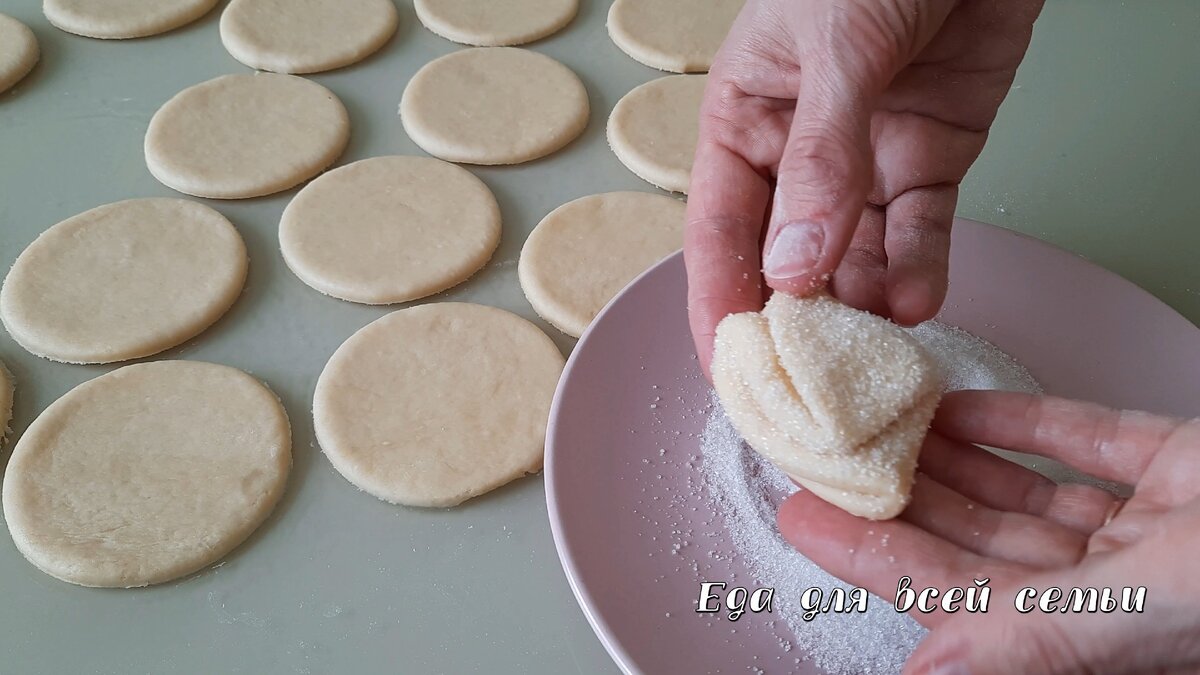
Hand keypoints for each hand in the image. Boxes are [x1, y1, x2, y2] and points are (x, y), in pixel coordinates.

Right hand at [685, 0, 1043, 376]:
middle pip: (783, 257)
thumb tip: (793, 269)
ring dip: (860, 308)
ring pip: (854, 255)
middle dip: (792, 324)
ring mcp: (865, 158)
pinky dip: (919, 268)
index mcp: (743, 118)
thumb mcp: (836, 48)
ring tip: (868, 357)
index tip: (729, 369)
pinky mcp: (931, 157)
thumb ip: (820, 158)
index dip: (719, 303)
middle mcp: (797, 150)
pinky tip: (914, 305)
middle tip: (804, 386)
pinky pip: (920, 229)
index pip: (719, 230)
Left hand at [777, 390, 1199, 673]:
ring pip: (1018, 494)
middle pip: (975, 542)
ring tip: (879, 424)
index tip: (801, 514)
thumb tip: (928, 671)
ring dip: (949, 461)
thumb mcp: (1141, 609)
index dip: (869, 557)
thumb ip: (1031, 639)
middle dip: (898, 501)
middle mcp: (1110, 588)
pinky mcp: (1175, 466)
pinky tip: (957, 407)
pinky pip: (1081, 442)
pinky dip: (1017, 424)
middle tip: (828, 456)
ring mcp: (1144, 527)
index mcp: (1092, 631)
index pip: (950, 593)